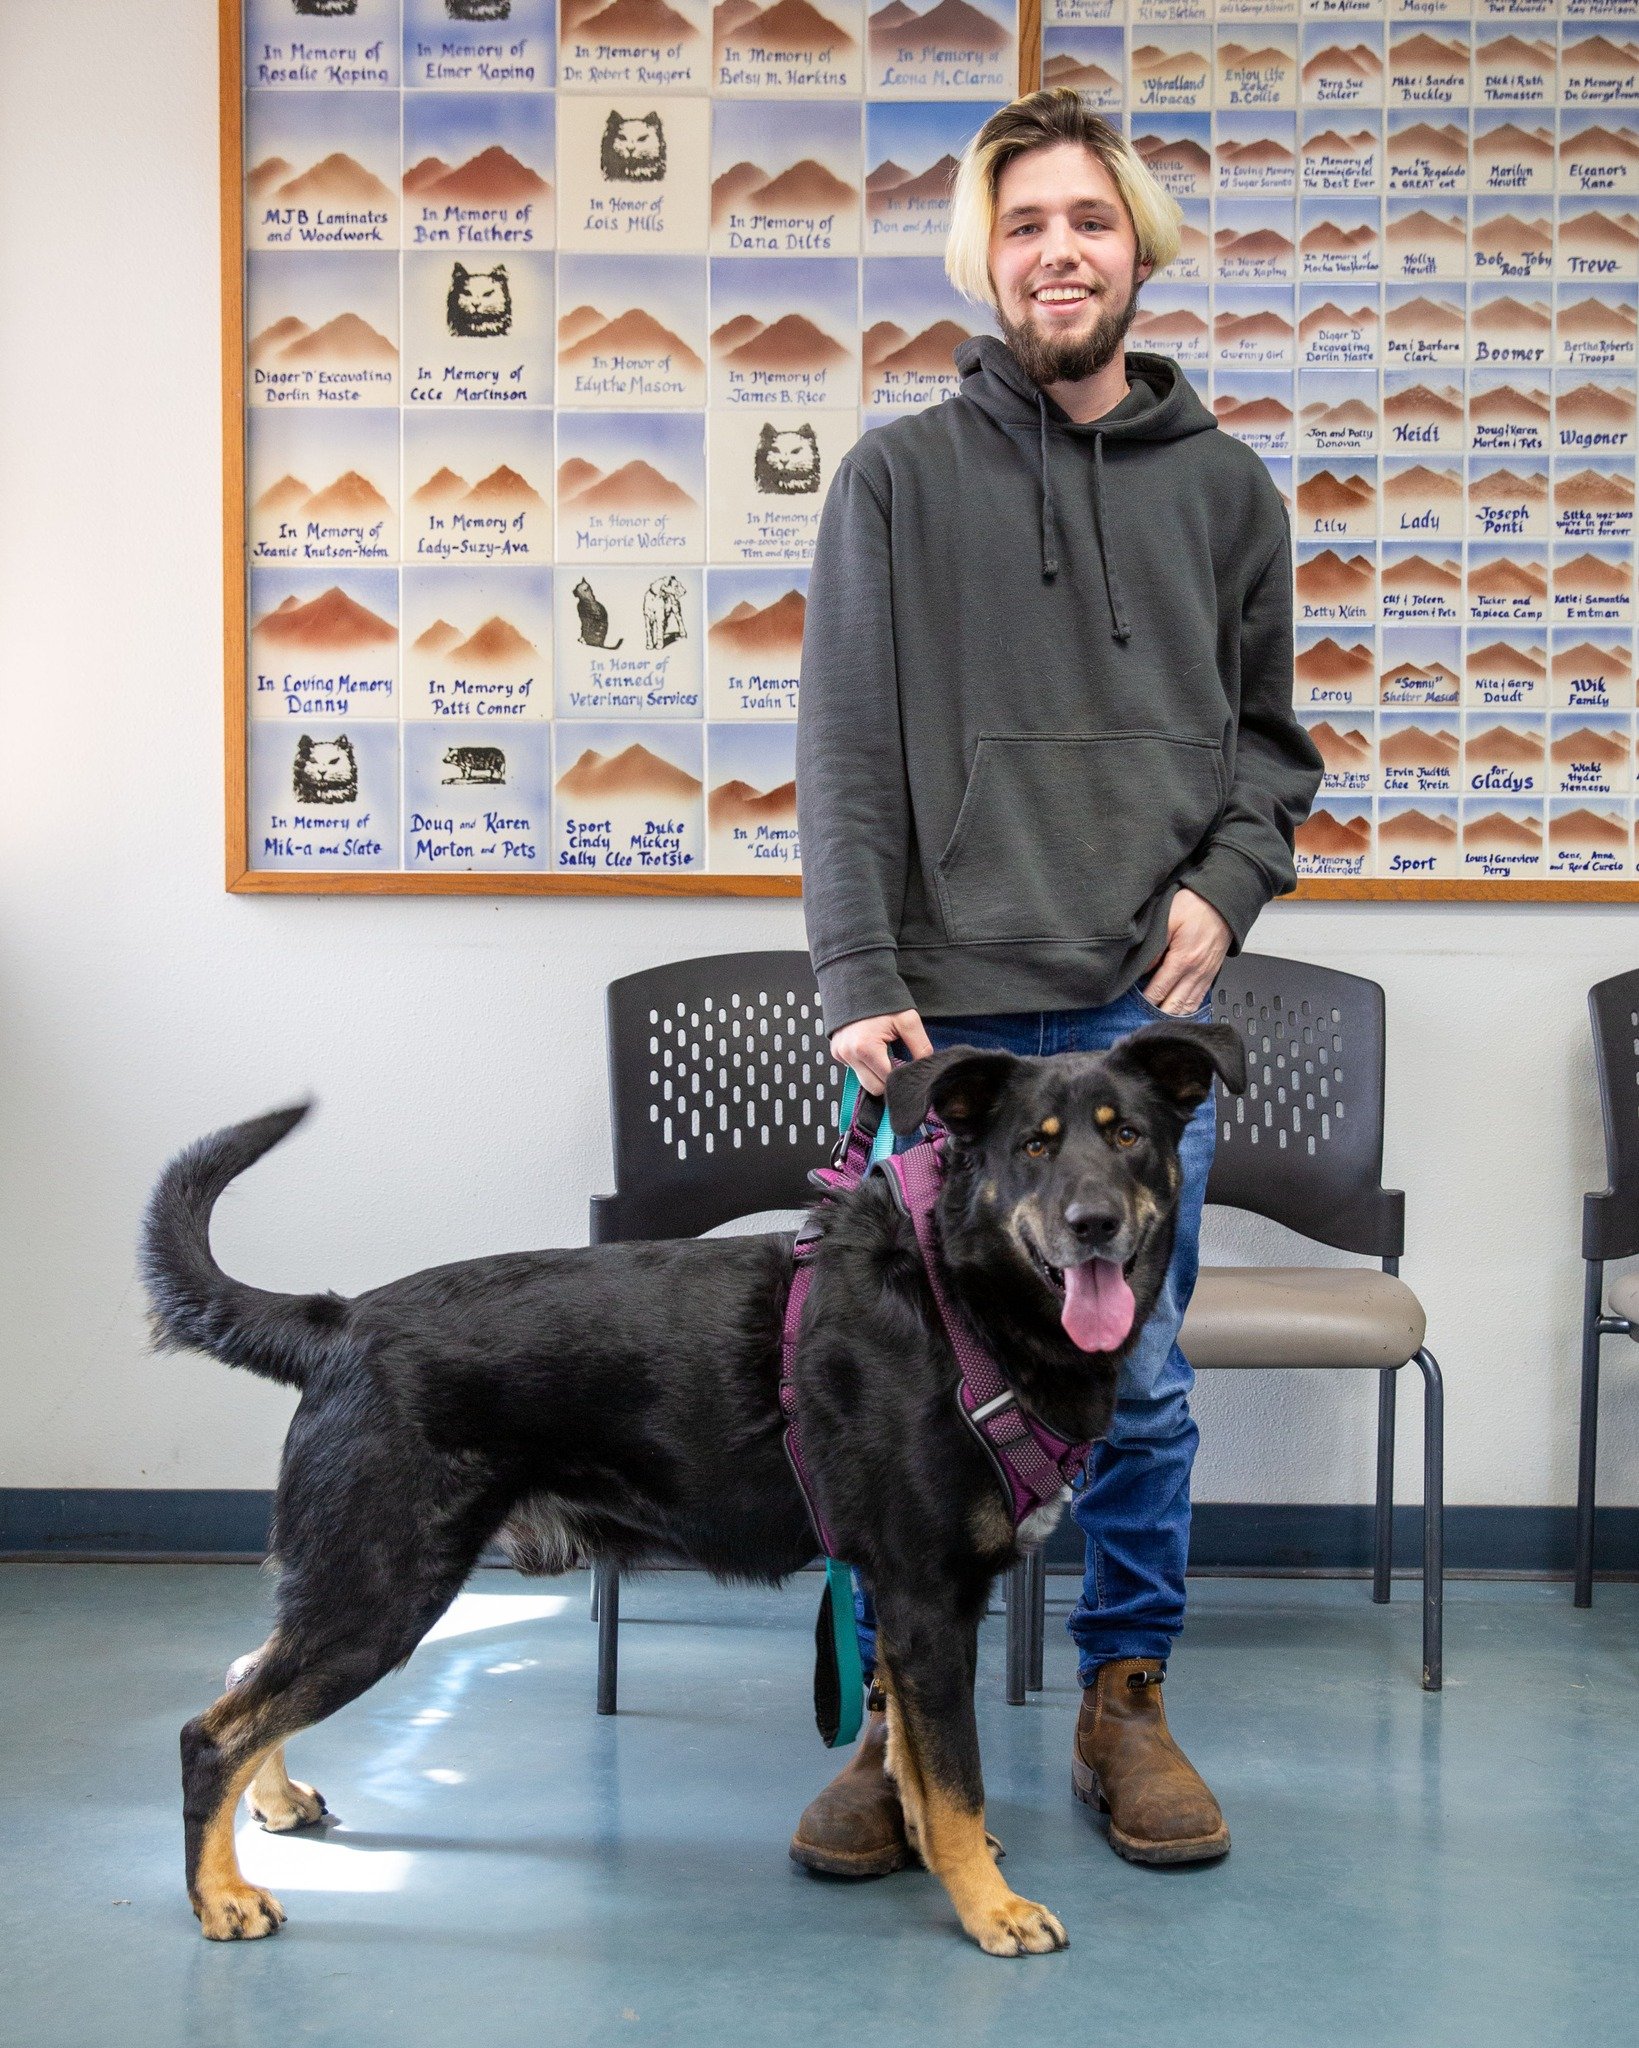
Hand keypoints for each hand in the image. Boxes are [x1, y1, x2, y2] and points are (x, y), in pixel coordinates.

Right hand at [830, 1009, 933, 1095]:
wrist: (857, 982)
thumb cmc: (880, 999)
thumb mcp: (907, 1020)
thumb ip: (920, 1047)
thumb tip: (925, 1066)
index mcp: (865, 1048)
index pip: (886, 1081)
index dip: (900, 1077)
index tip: (907, 1067)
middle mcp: (849, 1054)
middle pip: (873, 1087)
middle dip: (887, 1079)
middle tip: (896, 1060)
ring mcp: (840, 1054)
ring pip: (863, 1080)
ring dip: (876, 1072)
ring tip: (884, 1052)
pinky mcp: (836, 1052)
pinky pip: (854, 1069)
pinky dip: (865, 1065)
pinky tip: (872, 1048)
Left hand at [1142, 888, 1231, 1015]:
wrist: (1223, 903)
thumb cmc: (1195, 906)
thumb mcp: (1168, 920)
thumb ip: (1154, 947)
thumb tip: (1141, 970)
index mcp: (1182, 959)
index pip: (1159, 990)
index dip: (1144, 1002)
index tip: (1130, 1008)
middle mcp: (1196, 972)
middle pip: (1174, 1006)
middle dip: (1156, 1015)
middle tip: (1139, 1020)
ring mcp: (1205, 975)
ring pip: (1188, 1007)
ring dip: (1172, 1016)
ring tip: (1154, 1021)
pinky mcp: (1211, 975)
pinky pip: (1199, 1000)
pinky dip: (1187, 1010)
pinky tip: (1176, 1014)